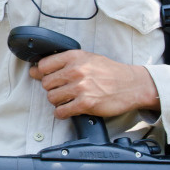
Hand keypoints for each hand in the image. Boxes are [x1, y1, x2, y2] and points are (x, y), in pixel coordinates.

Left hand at [30, 50, 159, 118]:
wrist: (132, 85)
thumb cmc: (110, 72)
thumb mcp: (88, 58)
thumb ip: (64, 62)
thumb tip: (36, 70)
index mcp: (75, 57)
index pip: (43, 65)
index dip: (42, 73)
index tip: (46, 77)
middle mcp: (76, 71)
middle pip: (46, 83)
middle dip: (52, 88)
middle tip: (63, 90)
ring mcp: (80, 88)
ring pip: (52, 98)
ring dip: (58, 101)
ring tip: (69, 99)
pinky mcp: (85, 104)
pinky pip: (61, 112)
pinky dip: (62, 113)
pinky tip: (70, 109)